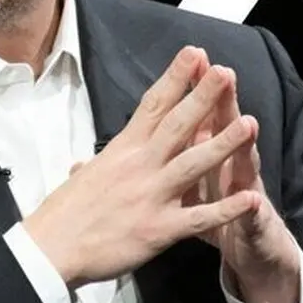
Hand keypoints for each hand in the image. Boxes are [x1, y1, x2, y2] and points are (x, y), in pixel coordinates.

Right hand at [21, 46, 260, 289]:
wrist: (51, 248)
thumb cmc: (63, 214)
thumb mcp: (82, 178)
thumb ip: (93, 166)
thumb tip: (85, 165)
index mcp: (123, 149)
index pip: (153, 104)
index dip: (176, 77)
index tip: (193, 54)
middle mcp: (140, 165)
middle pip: (178, 124)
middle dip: (203, 96)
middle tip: (224, 71)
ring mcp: (152, 195)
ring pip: (194, 163)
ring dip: (224, 142)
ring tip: (249, 122)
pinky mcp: (159, 228)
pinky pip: (199, 217)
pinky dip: (227, 209)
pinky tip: (250, 198)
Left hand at [183, 64, 300, 302]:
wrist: (255, 250)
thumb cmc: (217, 208)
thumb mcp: (192, 176)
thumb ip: (179, 148)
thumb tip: (154, 119)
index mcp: (207, 152)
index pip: (201, 113)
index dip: (195, 87)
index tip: (190, 57)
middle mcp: (230, 164)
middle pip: (226, 128)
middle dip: (224, 102)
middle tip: (223, 73)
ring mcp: (244, 192)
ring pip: (244, 165)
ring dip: (244, 146)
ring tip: (249, 124)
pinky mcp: (252, 223)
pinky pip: (250, 218)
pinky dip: (249, 210)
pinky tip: (254, 201)